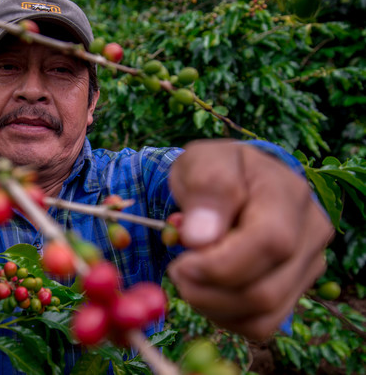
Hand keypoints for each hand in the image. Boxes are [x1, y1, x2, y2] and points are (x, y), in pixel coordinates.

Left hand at [167, 140, 333, 339]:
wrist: (233, 181)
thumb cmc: (215, 169)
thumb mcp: (202, 162)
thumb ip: (205, 191)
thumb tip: (200, 238)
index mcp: (288, 194)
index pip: (269, 244)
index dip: (220, 265)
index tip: (181, 262)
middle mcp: (310, 233)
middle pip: (265, 290)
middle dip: (207, 291)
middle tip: (177, 270)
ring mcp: (308, 265)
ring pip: (264, 315)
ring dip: (211, 306)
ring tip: (188, 278)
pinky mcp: (296, 290)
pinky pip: (261, 324)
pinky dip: (225, 316)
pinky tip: (207, 291)